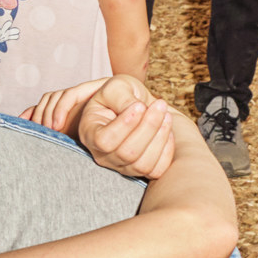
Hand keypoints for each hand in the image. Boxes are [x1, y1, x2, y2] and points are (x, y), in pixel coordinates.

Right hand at [31, 76, 177, 179]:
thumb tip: (138, 109)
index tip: (140, 105)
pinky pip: (156, 171)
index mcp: (90, 133)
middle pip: (127, 153)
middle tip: (160, 104)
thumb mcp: (116, 86)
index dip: (125, 125)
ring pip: (142, 164)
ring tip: (166, 115)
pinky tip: (167, 130)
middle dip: (148, 127)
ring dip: (160, 137)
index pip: (104, 140)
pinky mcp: (140, 171)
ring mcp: (121, 166)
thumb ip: (122, 97)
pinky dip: (166, 150)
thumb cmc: (121, 95)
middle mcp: (102, 155)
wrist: (135, 105)